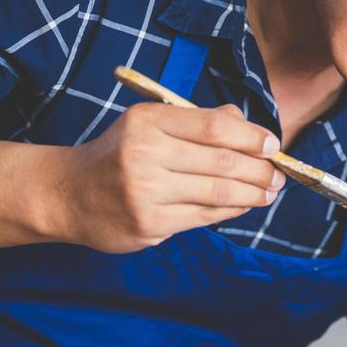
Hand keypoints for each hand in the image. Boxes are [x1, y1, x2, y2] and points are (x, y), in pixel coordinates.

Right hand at [56, 103, 284, 252]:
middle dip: (260, 170)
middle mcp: (144, 154)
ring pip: (218, 193)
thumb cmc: (119, 154)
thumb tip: (248, 124)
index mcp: (147, 121)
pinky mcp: (148, 224)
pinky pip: (204, 217)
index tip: (272, 146)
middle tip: (278, 175)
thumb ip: (198, 122)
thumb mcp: (150, 124)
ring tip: (269, 192)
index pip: (214, 127)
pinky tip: (243, 205)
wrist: (68, 194)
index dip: (252, 138)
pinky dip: (231, 210)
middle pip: (222, 162)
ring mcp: (145, 192)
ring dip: (252, 194)